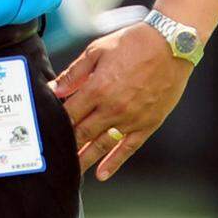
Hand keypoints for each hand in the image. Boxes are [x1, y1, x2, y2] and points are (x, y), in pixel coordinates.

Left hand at [49, 21, 193, 180]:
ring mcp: (131, 119)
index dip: (56, 122)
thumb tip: (55, 89)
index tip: (47, 131)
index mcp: (97, 88)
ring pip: (102, 145)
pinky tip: (101, 173)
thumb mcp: (97, 51)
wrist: (170, 46)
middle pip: (82, 132)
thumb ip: (74, 73)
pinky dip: (114, 162)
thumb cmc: (132, 44)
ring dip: (85, 159)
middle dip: (67, 144)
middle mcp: (112, 108)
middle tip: (54, 156)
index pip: (69, 113)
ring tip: (71, 171)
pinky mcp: (148, 124)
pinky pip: (128, 148)